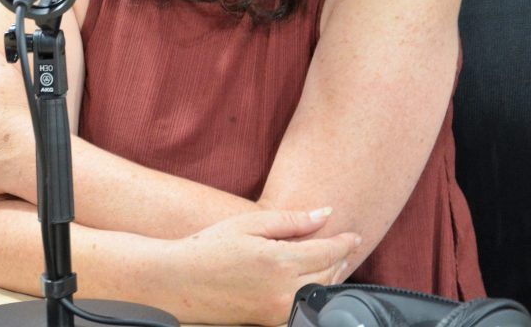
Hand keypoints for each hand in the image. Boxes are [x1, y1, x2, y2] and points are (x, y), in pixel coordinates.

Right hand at [174, 208, 359, 325]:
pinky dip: (312, 292)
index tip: (354, 234)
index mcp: (279, 262)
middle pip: (328, 276)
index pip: (327, 252)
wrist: (177, 282)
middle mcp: (283, 291)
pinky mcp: (268, 322)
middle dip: (340, 260)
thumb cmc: (209, 247)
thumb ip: (291, 220)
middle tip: (346, 246)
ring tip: (334, 262)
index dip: (344, 242)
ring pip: (318, 294)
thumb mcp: (248, 224)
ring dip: (331, 277)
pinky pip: (302, 307)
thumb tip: (325, 214)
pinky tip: (309, 281)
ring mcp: (277, 311)